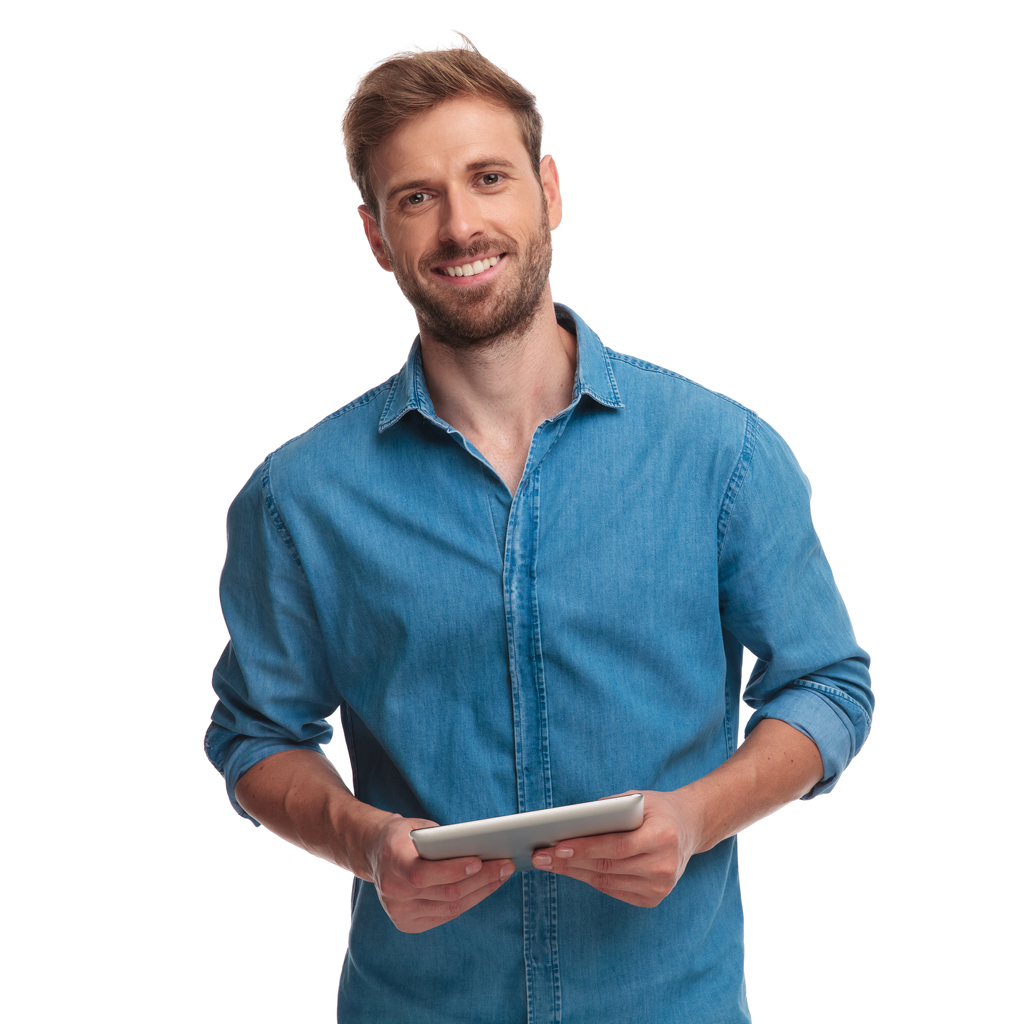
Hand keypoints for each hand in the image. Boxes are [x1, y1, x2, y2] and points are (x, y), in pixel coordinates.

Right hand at [363, 814, 514, 932]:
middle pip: (445, 892)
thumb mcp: (418, 827)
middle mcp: (392, 891)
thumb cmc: (404, 836)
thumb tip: (481, 847)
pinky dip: (468, 901)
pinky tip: (484, 888)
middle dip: (481, 879)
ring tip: (502, 875)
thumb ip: (441, 840)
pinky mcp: (407, 923)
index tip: (479, 860)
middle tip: (505, 865)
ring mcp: (398, 912)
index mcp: (391, 861)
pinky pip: (446, 915)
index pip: (423, 874)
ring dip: (481, 891)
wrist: (376, 853)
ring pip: (450, 907)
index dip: (452, 870)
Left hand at [530, 790, 701, 907]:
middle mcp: (665, 865)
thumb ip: (608, 810)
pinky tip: (573, 870)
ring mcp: (662, 886)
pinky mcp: (654, 898)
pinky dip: (591, 880)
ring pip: (607, 882)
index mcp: (663, 836)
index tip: (556, 847)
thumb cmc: (656, 809)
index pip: (616, 847)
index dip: (585, 849)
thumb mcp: (636, 798)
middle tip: (541, 856)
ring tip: (550, 863)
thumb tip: (569, 823)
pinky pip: (614, 890)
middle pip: (608, 867)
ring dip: (575, 873)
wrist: (689, 827)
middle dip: (569, 862)